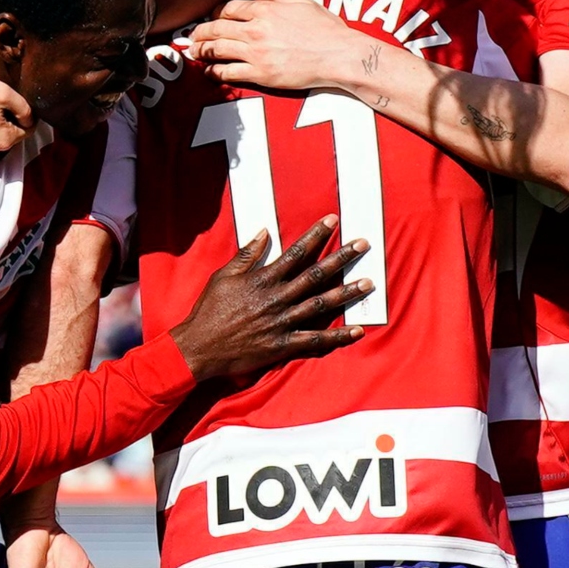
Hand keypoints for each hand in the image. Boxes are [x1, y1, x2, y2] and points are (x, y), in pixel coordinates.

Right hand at [170, 215, 370, 381]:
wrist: (199, 347)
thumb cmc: (209, 311)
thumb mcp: (223, 276)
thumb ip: (247, 255)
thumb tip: (264, 232)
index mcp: (263, 279)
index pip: (296, 252)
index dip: (316, 235)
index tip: (334, 221)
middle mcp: (277, 298)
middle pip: (316, 274)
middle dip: (342, 258)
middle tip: (363, 245)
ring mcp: (282, 322)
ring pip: (321, 304)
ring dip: (347, 293)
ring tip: (369, 283)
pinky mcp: (283, 345)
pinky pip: (316, 340)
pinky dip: (338, 336)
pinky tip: (357, 331)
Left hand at [187, 0, 373, 92]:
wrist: (338, 55)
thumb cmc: (326, 29)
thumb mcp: (302, 2)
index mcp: (265, 10)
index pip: (230, 8)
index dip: (216, 12)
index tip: (211, 17)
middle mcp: (256, 29)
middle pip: (217, 28)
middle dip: (201, 32)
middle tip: (192, 36)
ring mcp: (256, 52)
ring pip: (217, 49)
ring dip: (201, 50)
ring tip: (193, 52)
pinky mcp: (260, 73)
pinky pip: (228, 72)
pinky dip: (214, 71)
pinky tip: (208, 72)